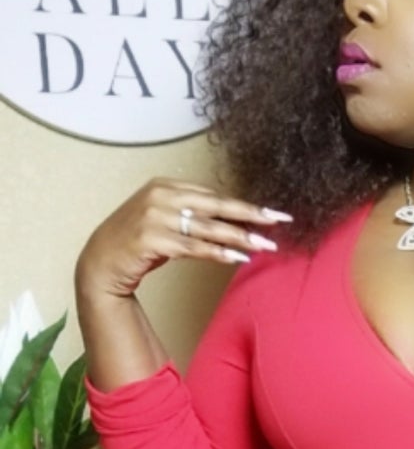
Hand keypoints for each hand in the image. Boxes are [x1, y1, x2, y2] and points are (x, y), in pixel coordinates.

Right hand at [74, 178, 292, 300]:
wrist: (100, 262)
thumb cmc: (135, 244)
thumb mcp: (163, 220)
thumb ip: (190, 216)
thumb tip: (229, 222)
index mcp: (165, 185)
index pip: (212, 196)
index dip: (243, 205)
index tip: (270, 213)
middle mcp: (161, 196)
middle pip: (215, 206)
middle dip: (250, 215)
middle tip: (278, 221)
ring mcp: (155, 216)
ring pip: (208, 228)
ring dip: (239, 237)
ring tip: (264, 246)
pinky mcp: (152, 239)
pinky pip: (193, 247)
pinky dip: (217, 253)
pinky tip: (237, 258)